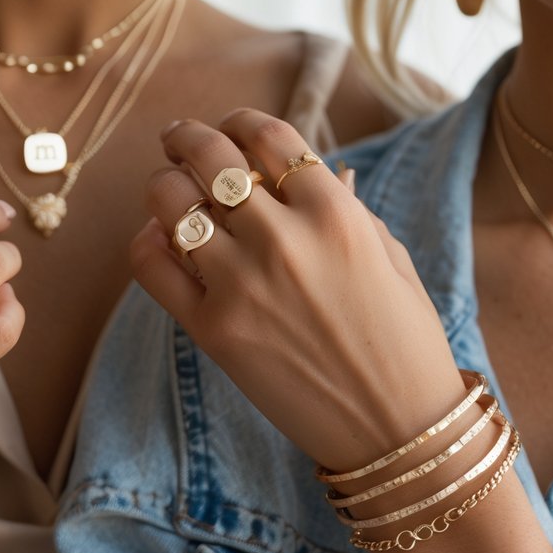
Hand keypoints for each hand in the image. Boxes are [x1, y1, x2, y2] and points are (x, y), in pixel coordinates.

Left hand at [132, 109, 461, 471]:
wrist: (395, 430)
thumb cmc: (404, 343)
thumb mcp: (389, 257)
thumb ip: (343, 208)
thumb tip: (299, 172)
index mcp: (337, 214)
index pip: (268, 135)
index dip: (239, 121)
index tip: (230, 127)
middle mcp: (284, 239)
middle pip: (209, 157)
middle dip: (186, 137)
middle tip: (178, 138)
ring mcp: (241, 284)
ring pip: (171, 202)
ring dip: (164, 185)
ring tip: (167, 187)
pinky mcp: (211, 329)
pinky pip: (152, 265)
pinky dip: (147, 242)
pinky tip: (159, 238)